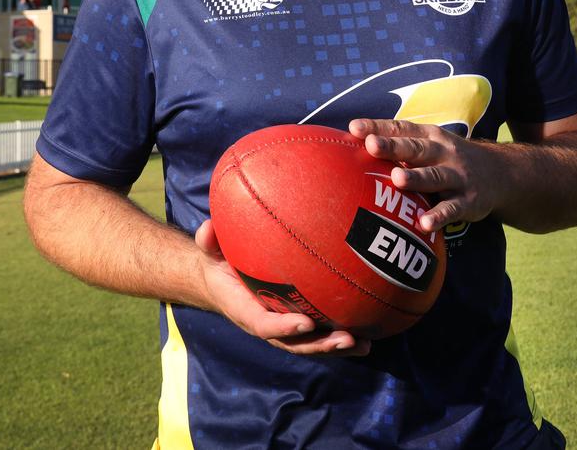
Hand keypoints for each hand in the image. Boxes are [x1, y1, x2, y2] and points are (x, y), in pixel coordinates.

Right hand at [194, 220, 370, 356]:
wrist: (220, 278)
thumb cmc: (219, 261)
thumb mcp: (210, 250)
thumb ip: (209, 241)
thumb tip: (206, 229)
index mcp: (244, 309)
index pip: (264, 324)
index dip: (283, 328)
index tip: (306, 323)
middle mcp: (266, 323)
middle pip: (295, 343)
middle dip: (320, 345)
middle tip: (346, 339)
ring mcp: (282, 326)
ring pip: (311, 343)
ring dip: (337, 346)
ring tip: (364, 343)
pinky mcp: (295, 320)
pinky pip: (318, 332)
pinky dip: (341, 336)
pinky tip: (369, 331)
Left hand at [349, 118, 505, 232]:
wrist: (500, 173)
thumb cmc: (448, 157)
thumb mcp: (429, 144)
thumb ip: (398, 143)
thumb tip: (353, 140)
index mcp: (429, 136)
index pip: (401, 129)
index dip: (378, 127)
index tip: (354, 128)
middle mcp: (443, 152)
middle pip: (415, 148)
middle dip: (393, 147)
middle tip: (371, 145)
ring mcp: (457, 176)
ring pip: (434, 176)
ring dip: (416, 177)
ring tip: (396, 179)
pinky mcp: (468, 201)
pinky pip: (452, 208)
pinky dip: (439, 216)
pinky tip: (424, 223)